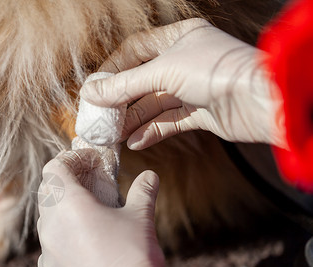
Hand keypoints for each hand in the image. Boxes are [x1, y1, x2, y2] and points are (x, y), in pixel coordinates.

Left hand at [37, 149, 166, 266]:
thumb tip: (150, 175)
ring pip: (45, 218)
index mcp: (70, 205)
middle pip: (46, 190)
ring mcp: (47, 251)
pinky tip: (81, 242)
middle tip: (88, 182)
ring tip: (86, 212)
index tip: (89, 161)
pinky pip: (49, 245)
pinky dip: (61, 235)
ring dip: (61, 208)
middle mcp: (51, 226)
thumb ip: (143, 191)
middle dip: (65, 181)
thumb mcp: (141, 218)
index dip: (70, 159)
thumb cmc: (134, 257)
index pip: (54, 168)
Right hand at [80, 18, 285, 149]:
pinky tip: (134, 142)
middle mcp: (185, 60)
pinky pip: (169, 122)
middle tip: (100, 117)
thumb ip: (126, 84)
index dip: (114, 69)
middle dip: (121, 100)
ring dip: (133, 120)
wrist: (261, 101)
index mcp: (179, 37)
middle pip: (143, 80)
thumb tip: (91, 93)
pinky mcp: (201, 112)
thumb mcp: (164, 71)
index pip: (136, 50)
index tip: (95, 88)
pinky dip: (151, 132)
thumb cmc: (216, 71)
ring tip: (112, 135)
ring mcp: (193, 87)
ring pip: (154, 104)